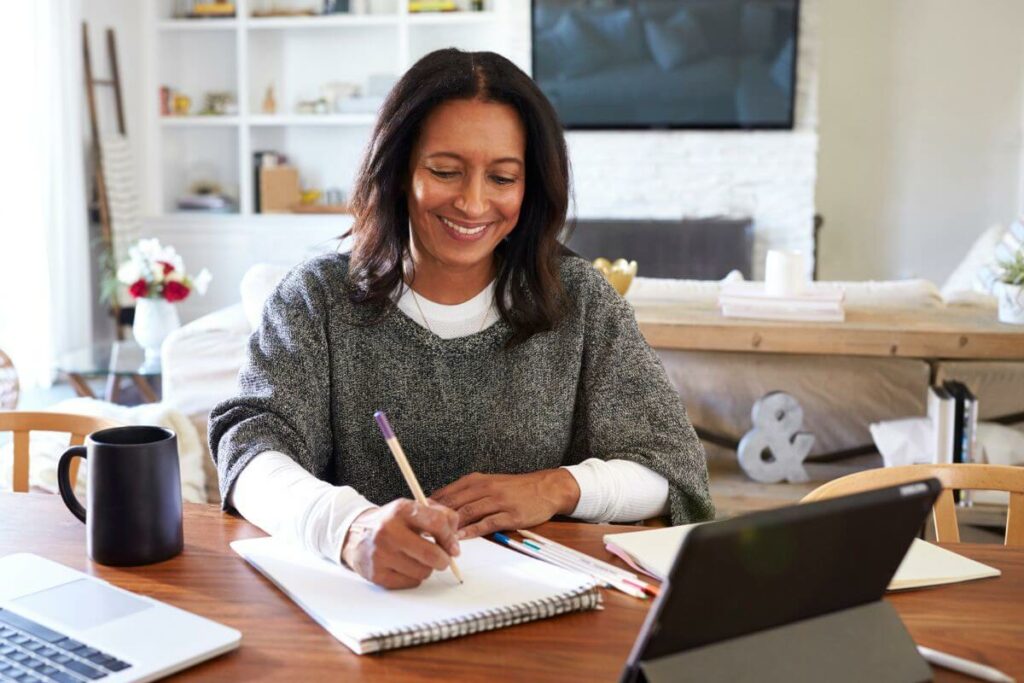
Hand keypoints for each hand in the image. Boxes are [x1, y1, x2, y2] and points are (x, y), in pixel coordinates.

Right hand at [340, 499, 459, 588]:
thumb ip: (440, 516)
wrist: (355, 535)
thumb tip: (455, 538)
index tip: (453, 547)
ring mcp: (381, 554)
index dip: (450, 538)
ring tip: (417, 559)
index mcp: (401, 510)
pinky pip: (410, 582)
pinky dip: (413, 577)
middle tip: (443, 559)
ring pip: (423, 571)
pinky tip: (405, 566)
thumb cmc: (391, 523)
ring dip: (427, 568)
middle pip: (431, 554)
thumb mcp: (413, 509)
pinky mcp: (376, 574)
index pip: (437, 523)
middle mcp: (388, 531)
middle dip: (444, 559)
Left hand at [430, 469, 580, 539]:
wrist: (546, 488)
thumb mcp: (489, 483)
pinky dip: (471, 531)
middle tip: (421, 530)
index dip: (430, 505)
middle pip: (454, 503)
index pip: (447, 492)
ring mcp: (498, 501)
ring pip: (468, 513)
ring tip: (436, 538)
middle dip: (436, 517)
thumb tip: (442, 505)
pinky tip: (460, 538)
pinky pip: (487, 523)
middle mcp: (486, 488)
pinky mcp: (510, 515)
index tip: (416, 516)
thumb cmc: (515, 488)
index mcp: (477, 480)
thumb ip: (467, 493)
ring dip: (451, 526)